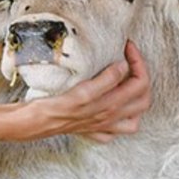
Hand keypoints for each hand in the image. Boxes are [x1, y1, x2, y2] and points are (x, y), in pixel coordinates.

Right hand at [25, 40, 151, 142]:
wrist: (35, 123)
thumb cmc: (55, 107)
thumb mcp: (82, 91)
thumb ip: (106, 80)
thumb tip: (123, 66)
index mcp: (110, 106)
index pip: (139, 83)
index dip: (137, 62)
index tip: (128, 47)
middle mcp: (110, 118)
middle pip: (143, 100)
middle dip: (142, 77)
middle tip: (131, 60)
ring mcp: (102, 126)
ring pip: (134, 118)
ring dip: (137, 100)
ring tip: (129, 83)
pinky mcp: (91, 130)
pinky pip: (114, 130)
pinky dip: (119, 120)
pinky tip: (113, 109)